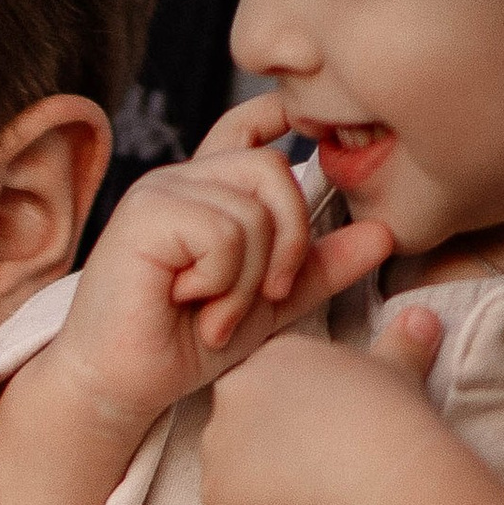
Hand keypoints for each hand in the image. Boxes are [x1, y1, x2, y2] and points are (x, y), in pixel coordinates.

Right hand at [45, 94, 394, 450]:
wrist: (119, 387)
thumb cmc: (182, 346)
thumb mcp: (267, 304)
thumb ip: (319, 268)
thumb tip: (385, 234)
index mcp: (206, 190)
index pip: (250, 124)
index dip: (280, 117)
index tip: (302, 133)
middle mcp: (182, 179)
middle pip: (273, 170)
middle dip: (287, 241)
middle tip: (265, 296)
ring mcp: (160, 191)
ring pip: (252, 209)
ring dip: (246, 278)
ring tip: (216, 315)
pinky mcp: (145, 215)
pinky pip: (223, 231)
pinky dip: (221, 281)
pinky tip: (189, 304)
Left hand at [200, 305, 446, 504]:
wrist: (374, 480)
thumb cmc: (388, 421)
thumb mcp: (398, 372)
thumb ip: (400, 346)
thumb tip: (422, 319)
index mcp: (272, 359)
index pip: (277, 395)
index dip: (309, 427)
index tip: (338, 444)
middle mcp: (233, 397)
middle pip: (251, 436)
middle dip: (285, 461)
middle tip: (332, 479)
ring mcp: (218, 451)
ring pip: (242, 483)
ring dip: (275, 500)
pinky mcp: (215, 503)